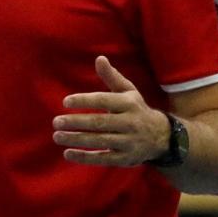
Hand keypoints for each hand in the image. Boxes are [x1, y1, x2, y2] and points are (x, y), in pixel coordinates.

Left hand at [52, 56, 170, 166]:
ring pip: (100, 141)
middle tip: (56, 121)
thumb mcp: (128, 91)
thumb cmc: (136, 109)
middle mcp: (130, 122)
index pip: (104, 100)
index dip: (84, 100)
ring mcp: (128, 142)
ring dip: (77, 140)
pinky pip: (103, 158)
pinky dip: (85, 157)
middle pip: (100, 122)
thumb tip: (99, 58)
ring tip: (57, 136)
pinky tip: (68, 153)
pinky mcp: (125, 159)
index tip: (65, 102)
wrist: (161, 136)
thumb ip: (112, 76)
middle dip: (76, 122)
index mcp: (129, 103)